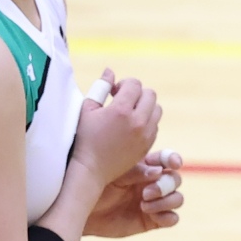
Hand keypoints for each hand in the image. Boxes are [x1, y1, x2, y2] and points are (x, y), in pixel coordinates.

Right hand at [70, 70, 160, 184]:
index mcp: (121, 110)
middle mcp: (137, 122)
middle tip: (122, 101)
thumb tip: (110, 70)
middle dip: (137, 93)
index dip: (124, 84)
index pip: (134, 84)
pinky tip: (131, 126)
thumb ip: (101, 87)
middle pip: (150, 94)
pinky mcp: (148, 145)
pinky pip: (155, 125)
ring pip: (156, 109)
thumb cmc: (84, 138)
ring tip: (129, 113)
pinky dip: (147, 121)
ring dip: (144, 106)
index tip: (113, 93)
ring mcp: (145, 135)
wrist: (91, 169)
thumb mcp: (87, 110)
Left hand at [85, 148, 184, 237]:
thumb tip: (159, 171)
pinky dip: (167, 217)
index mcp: (146, 167)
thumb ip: (137, 172)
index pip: (167, 159)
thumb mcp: (115, 174)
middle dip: (165, 186)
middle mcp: (153, 183)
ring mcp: (155, 203)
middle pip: (175, 179)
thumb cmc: (95, 188)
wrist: (83, 212)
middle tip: (145, 193)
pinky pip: (172, 219)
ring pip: (177, 198)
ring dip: (166, 201)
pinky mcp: (152, 221)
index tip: (174, 163)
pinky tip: (151, 215)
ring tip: (144, 205)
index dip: (174, 159)